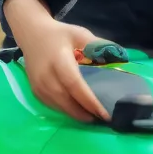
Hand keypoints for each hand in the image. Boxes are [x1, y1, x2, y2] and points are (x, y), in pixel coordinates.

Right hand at [3, 0, 108, 121]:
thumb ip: (98, 45)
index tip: (104, 113)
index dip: (89, 101)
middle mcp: (46, 76)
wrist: (31, 34)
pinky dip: (66, 111)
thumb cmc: (59, 34)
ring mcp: (38, 86)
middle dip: (84, 113)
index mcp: (59, 61)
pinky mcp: (35, 91)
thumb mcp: (79, 34)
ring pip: (59, 106)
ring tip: (93, 118)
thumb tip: (121, 57)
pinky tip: (78, 112)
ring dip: (76, 114)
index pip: (75, 85)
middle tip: (103, 119)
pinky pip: (52, 106)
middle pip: (66, 101)